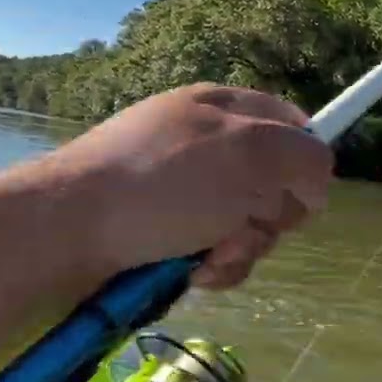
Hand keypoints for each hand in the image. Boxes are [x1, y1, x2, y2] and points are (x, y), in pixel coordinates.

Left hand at [49, 84, 332, 288]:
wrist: (67, 230)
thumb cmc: (162, 182)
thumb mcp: (251, 153)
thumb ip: (304, 158)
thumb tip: (314, 187)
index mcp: (225, 109)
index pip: (294, 126)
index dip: (305, 163)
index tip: (300, 194)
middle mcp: (207, 147)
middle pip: (276, 186)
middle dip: (268, 216)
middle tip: (240, 223)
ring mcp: (184, 192)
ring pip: (249, 227)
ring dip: (241, 250)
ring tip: (207, 256)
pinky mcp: (164, 234)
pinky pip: (215, 253)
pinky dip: (213, 268)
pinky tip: (191, 273)